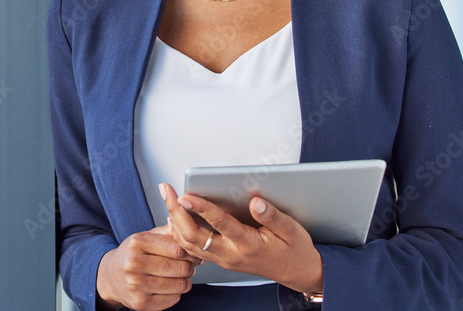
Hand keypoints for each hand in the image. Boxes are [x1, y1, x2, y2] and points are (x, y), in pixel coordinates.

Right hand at [96, 186, 202, 310]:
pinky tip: (169, 287)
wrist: (109, 276)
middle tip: (188, 265)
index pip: (177, 249)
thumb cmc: (131, 255)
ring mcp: (136, 286)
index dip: (190, 252)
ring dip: (185, 281)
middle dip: (190, 267)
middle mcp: (134, 264)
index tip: (192, 252)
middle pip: (180, 268)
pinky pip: (173, 299)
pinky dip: (176, 293)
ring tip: (179, 276)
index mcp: (137, 243)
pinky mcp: (141, 304)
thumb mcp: (144, 237)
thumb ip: (166, 231)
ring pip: (180, 285)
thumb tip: (184, 221)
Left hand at [163, 182, 323, 293]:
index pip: (220, 224)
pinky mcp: (220, 259)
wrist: (296, 272)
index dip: (201, 208)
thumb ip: (272, 216)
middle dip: (176, 211)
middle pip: (193, 235)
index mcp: (249, 244)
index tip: (186, 195)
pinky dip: (180, 232)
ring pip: (188, 243)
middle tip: (166, 189)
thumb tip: (256, 201)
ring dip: (174, 220)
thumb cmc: (294, 249)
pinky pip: (192, 248)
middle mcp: (231, 254)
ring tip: (167, 198)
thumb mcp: (292, 230)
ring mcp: (223, 258)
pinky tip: (176, 217)